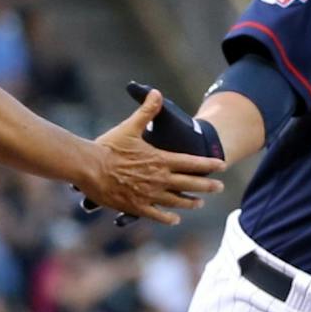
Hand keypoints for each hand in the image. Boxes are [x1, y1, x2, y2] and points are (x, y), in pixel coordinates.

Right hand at [77, 88, 224, 226]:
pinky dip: (167, 217)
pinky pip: (157, 215)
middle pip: (190, 184)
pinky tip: (174, 219)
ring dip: (190, 202)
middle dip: (207, 185)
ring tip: (199, 203)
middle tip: (219, 187)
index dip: (208, 164)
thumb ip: (146, 111)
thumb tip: (156, 92)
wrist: (89, 168)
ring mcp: (149, 195)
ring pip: (176, 201)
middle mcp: (159, 179)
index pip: (191, 162)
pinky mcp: (136, 207)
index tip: (222, 165)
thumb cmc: (108, 147)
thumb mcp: (129, 127)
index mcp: (160, 160)